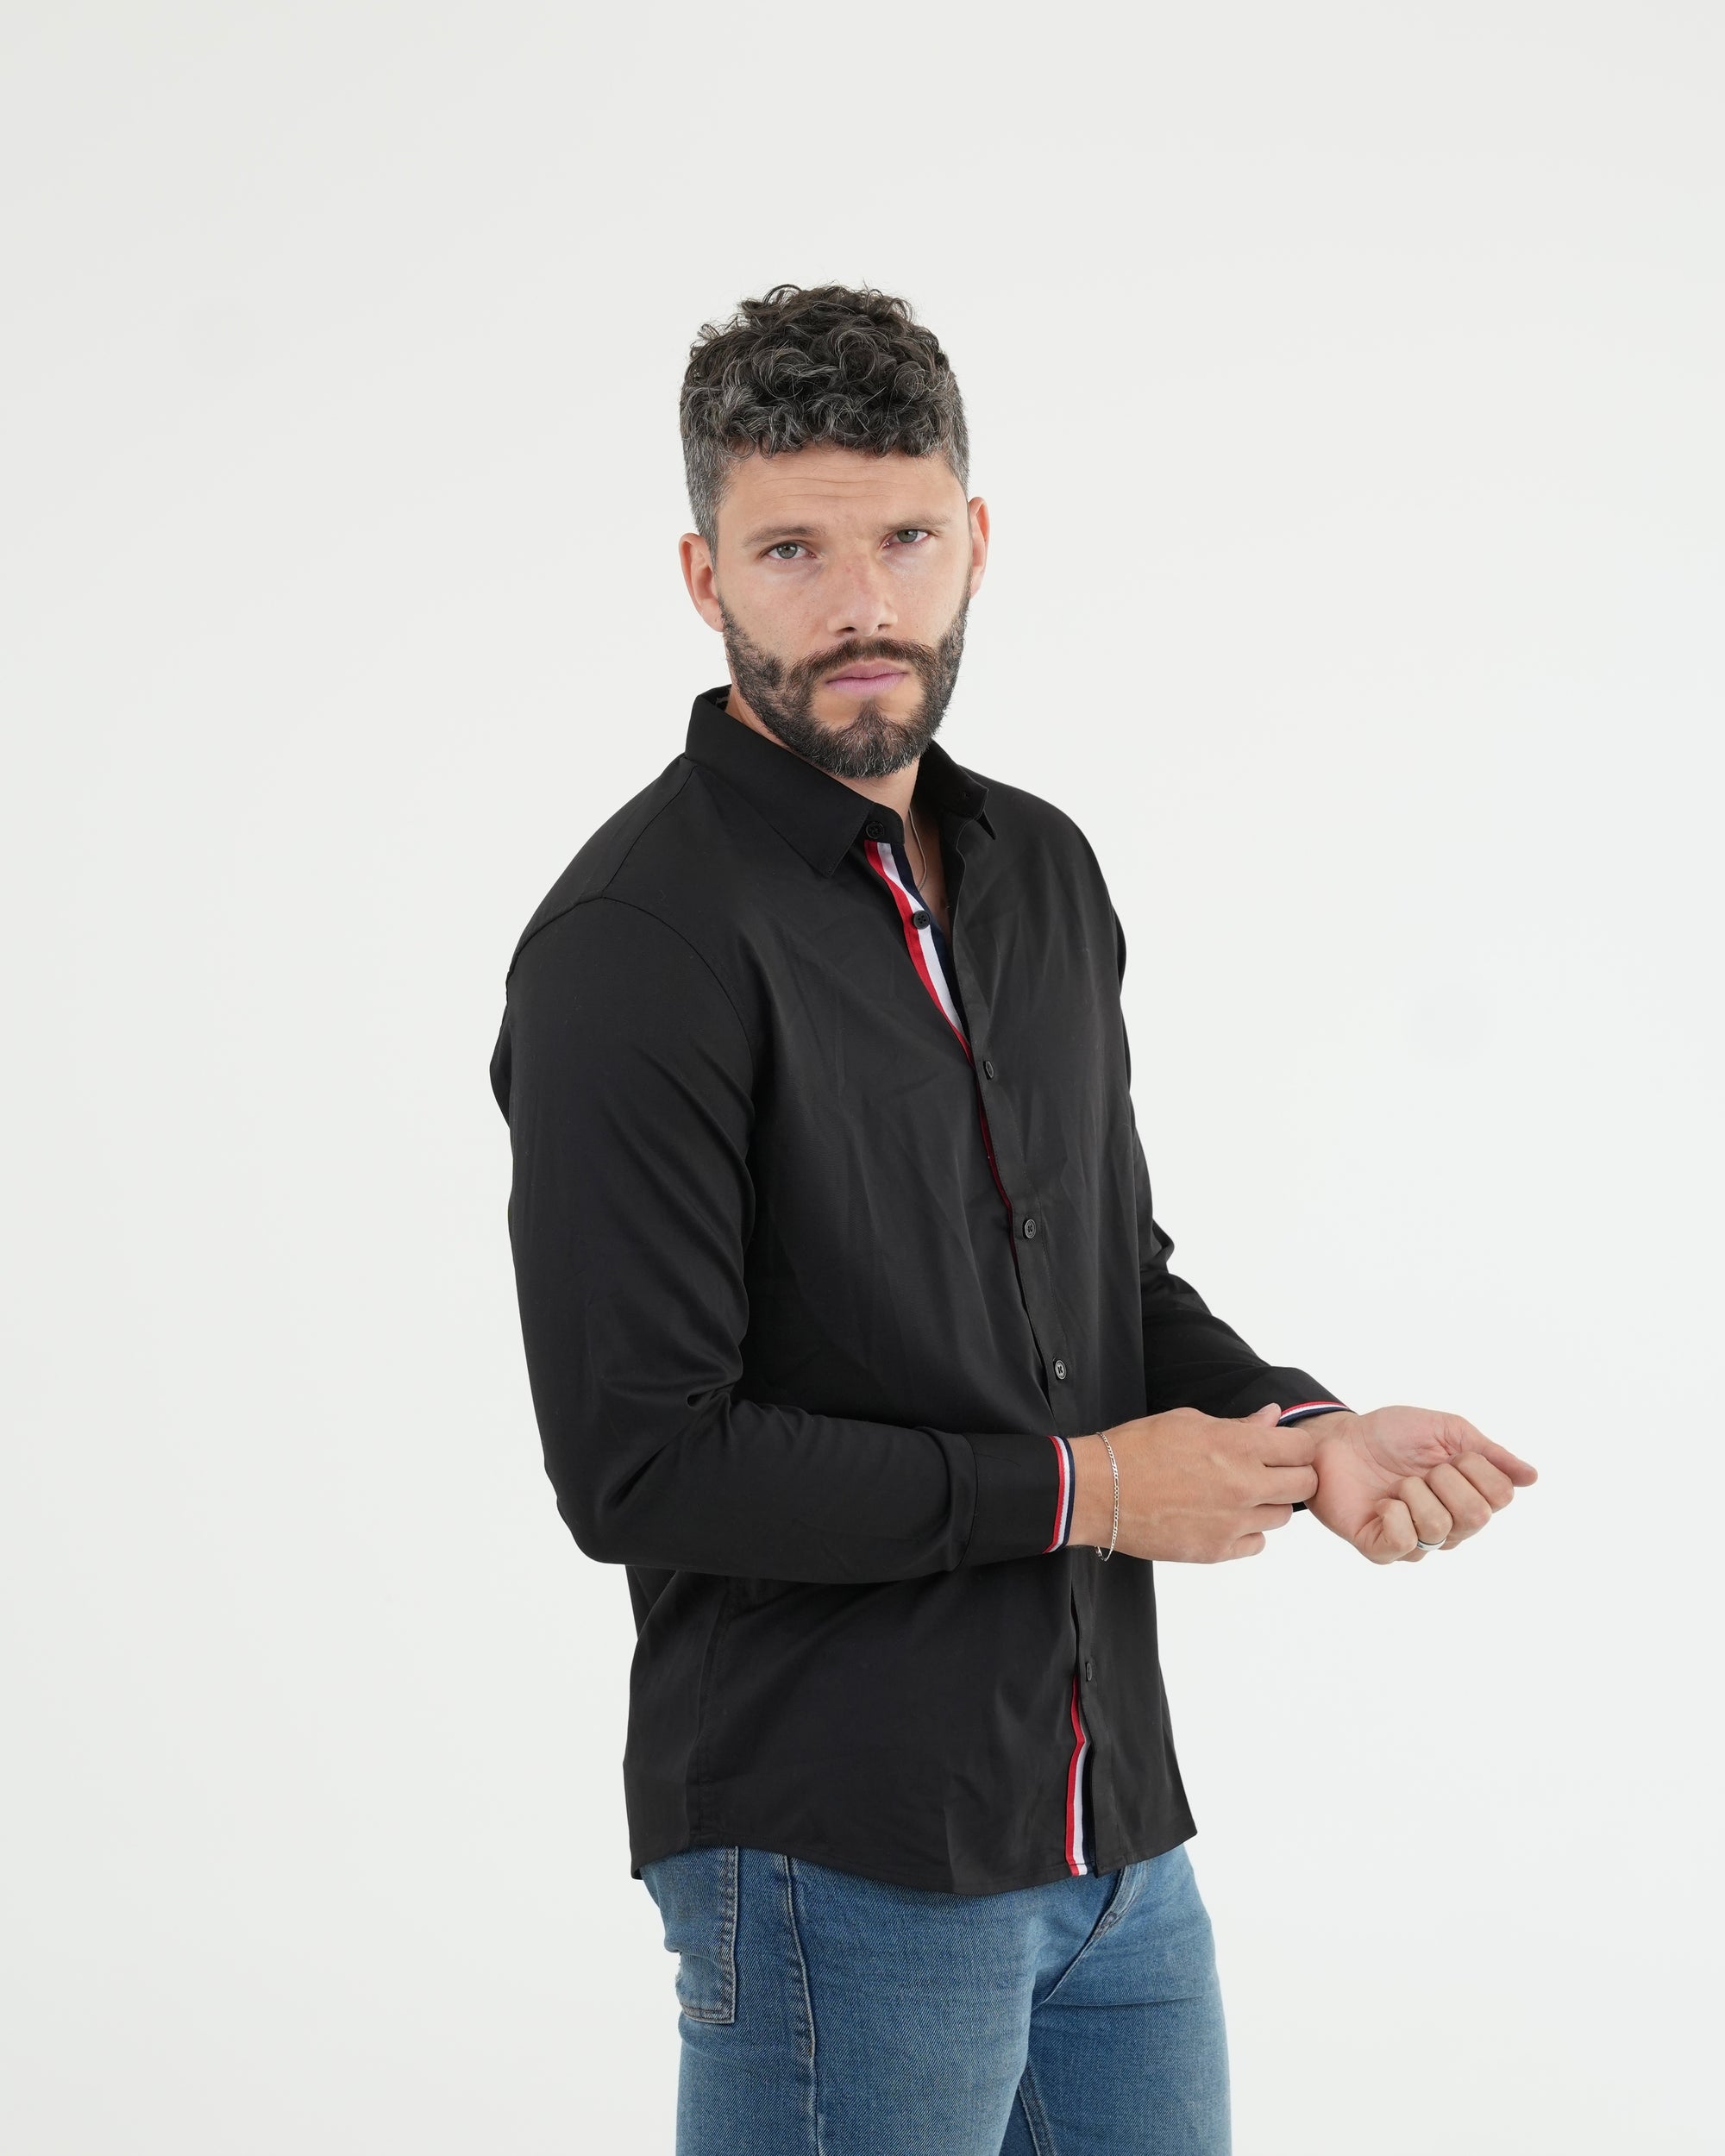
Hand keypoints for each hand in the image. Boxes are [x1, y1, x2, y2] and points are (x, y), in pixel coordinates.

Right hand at [1070, 1403, 1318, 1562]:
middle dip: (1293, 1475)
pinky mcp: (1216, 1551)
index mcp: (1238, 1446)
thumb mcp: (1189, 1422)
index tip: (1285, 1448)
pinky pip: (1256, 1544)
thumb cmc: (1137, 1449)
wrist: (1097, 1491)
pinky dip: (1247, 1532)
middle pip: (1305, 1485)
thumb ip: (1239, 1424)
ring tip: (1237, 1494)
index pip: (1302, 1448)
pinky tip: (1223, 1518)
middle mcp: (1244, 1485)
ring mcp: (1232, 1522)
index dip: (1297, 1446)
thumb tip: (1272, 1417)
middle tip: (1269, 1472)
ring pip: (1282, 1517)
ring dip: (1268, 1504)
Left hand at [1306, 1406, 1537, 1563]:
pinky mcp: (1382, 1549)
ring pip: (1440, 1527)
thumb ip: (1489, 1454)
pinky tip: (1382, 1503)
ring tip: (1397, 1485)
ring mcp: (1417, 1541)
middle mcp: (1450, 1525)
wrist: (1338, 1437)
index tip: (1448, 1455)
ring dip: (1415, 1491)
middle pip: (1477, 1516)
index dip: (1474, 1467)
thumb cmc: (1391, 1434)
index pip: (1501, 1496)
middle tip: (1422, 1470)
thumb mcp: (1446, 1431)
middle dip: (1446, 1479)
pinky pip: (1404, 1542)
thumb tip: (1532, 1476)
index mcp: (1469, 1497)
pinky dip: (1393, 1514)